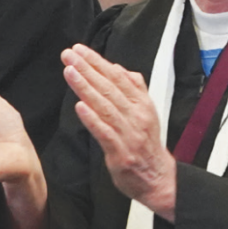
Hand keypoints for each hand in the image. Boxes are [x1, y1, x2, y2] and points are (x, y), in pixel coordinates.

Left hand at [60, 44, 177, 220]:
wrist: (158, 178)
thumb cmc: (147, 145)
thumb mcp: (146, 112)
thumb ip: (134, 89)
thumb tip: (118, 68)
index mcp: (142, 104)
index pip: (118, 77)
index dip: (98, 62)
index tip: (79, 50)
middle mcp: (137, 116)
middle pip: (110, 88)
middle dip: (88, 69)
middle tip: (69, 55)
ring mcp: (129, 135)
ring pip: (106, 107)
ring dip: (86, 88)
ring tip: (70, 72)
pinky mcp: (121, 153)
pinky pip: (105, 133)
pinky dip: (92, 120)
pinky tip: (80, 107)